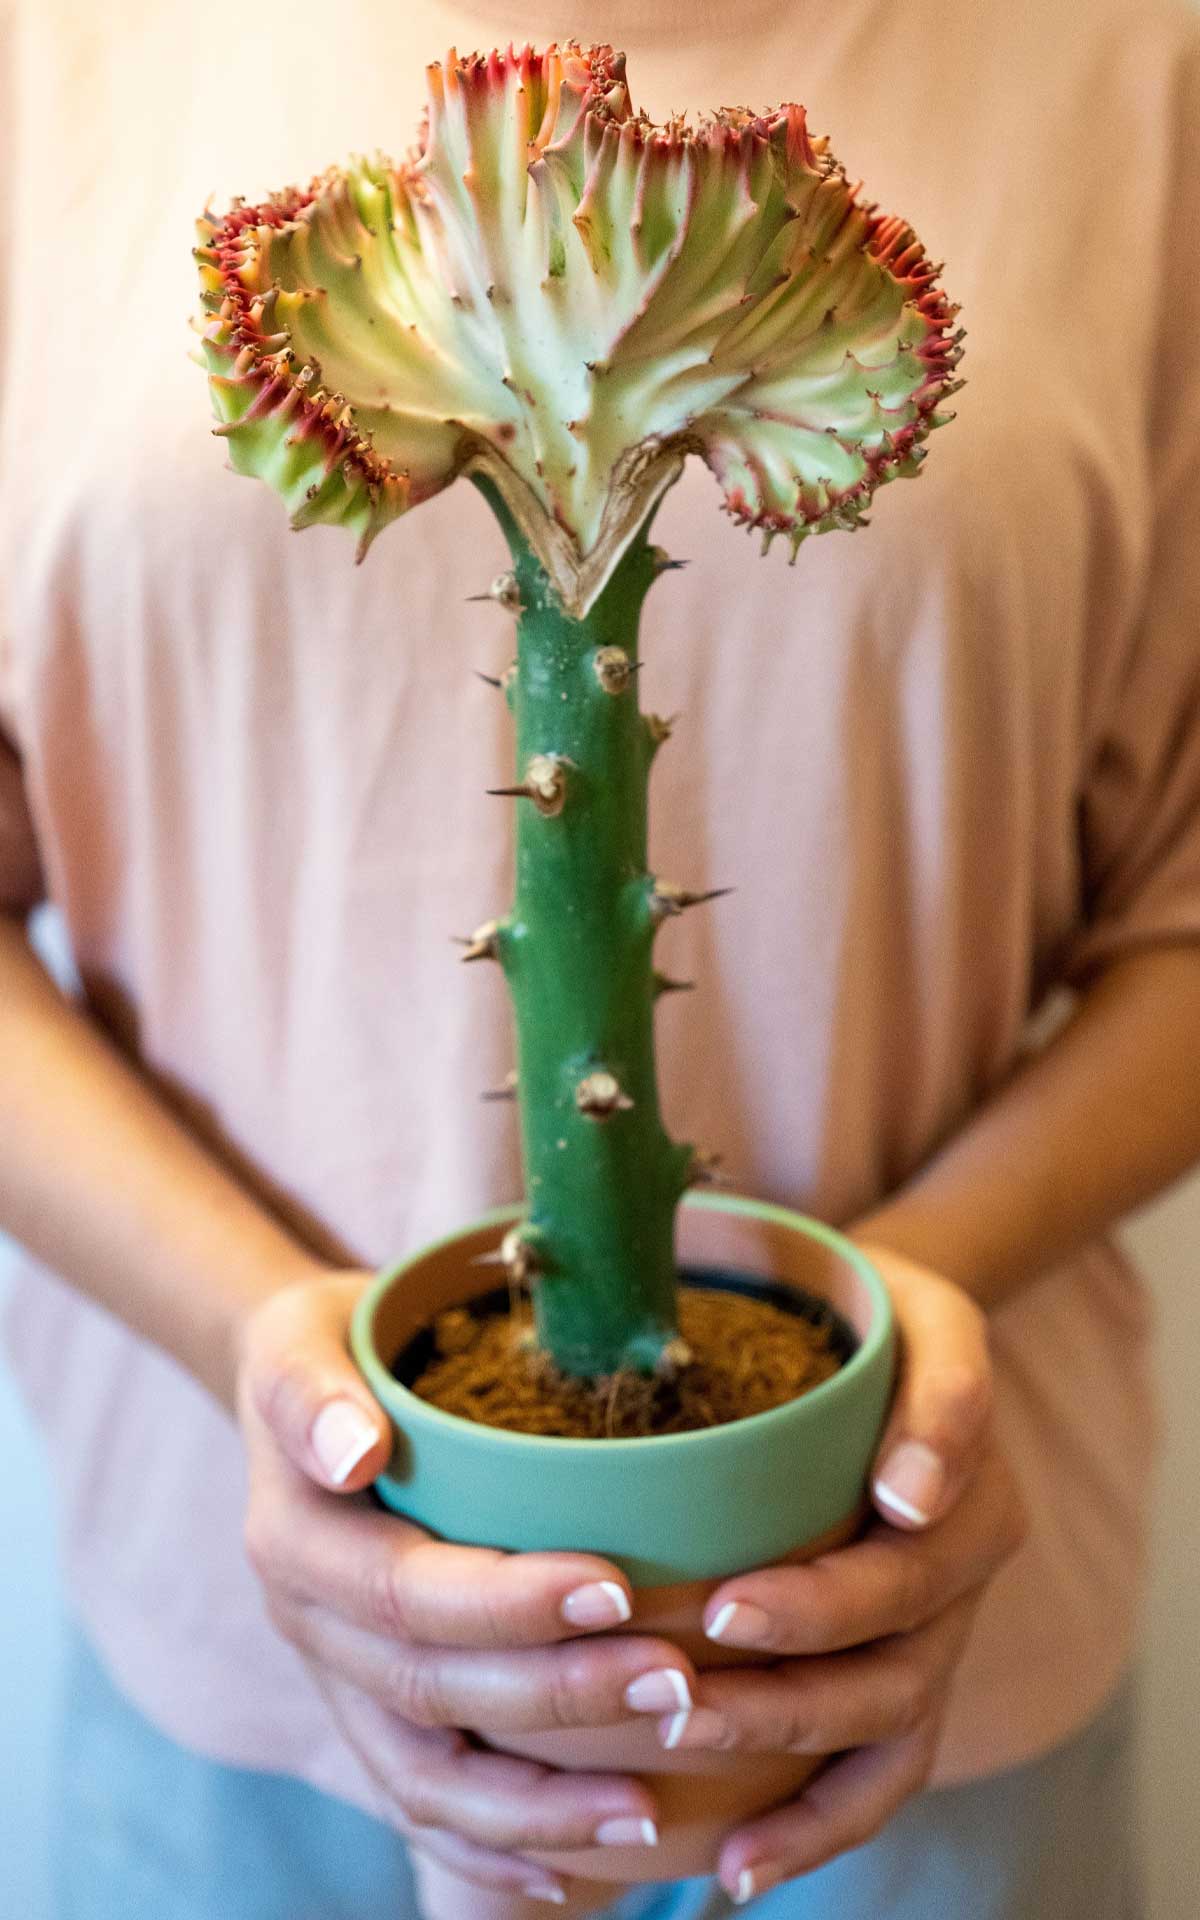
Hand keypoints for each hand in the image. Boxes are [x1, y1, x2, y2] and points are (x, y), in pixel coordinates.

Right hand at [236, 1274, 698, 1900]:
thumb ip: (312, 1392)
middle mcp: (309, 1624)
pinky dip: (496, 1848)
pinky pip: (424, 1804)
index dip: (508, 1602)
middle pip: (431, 1688)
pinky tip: (582, 1871)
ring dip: (538, 1807)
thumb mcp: (302, 1340)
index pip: (405, 1589)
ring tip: (651, 1810)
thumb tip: (353, 1450)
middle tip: (678, 1682)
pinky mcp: (368, 1711)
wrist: (297, 1389)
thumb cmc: (331, 1346)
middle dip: (558, 1698)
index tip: (617, 1589)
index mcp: (294, 1538)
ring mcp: (340, 1680)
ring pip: (427, 1779)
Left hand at [645, 1247, 1027, 1905]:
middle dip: (784, 1676)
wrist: (891, 1332)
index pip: (913, 1551)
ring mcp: (936, 1632)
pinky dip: (814, 1829)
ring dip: (787, 1746)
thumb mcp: (916, 1310)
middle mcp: (961, 1565)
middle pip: (893, 1645)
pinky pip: (875, 1778)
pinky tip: (736, 1869)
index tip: (728, 1607)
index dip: (832, 1591)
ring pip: (885, 1722)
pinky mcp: (902, 1681)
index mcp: (969, 1477)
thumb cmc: (872, 1315)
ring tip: (690, 1747)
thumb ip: (937, 1385)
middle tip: (677, 1680)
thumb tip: (912, 1493)